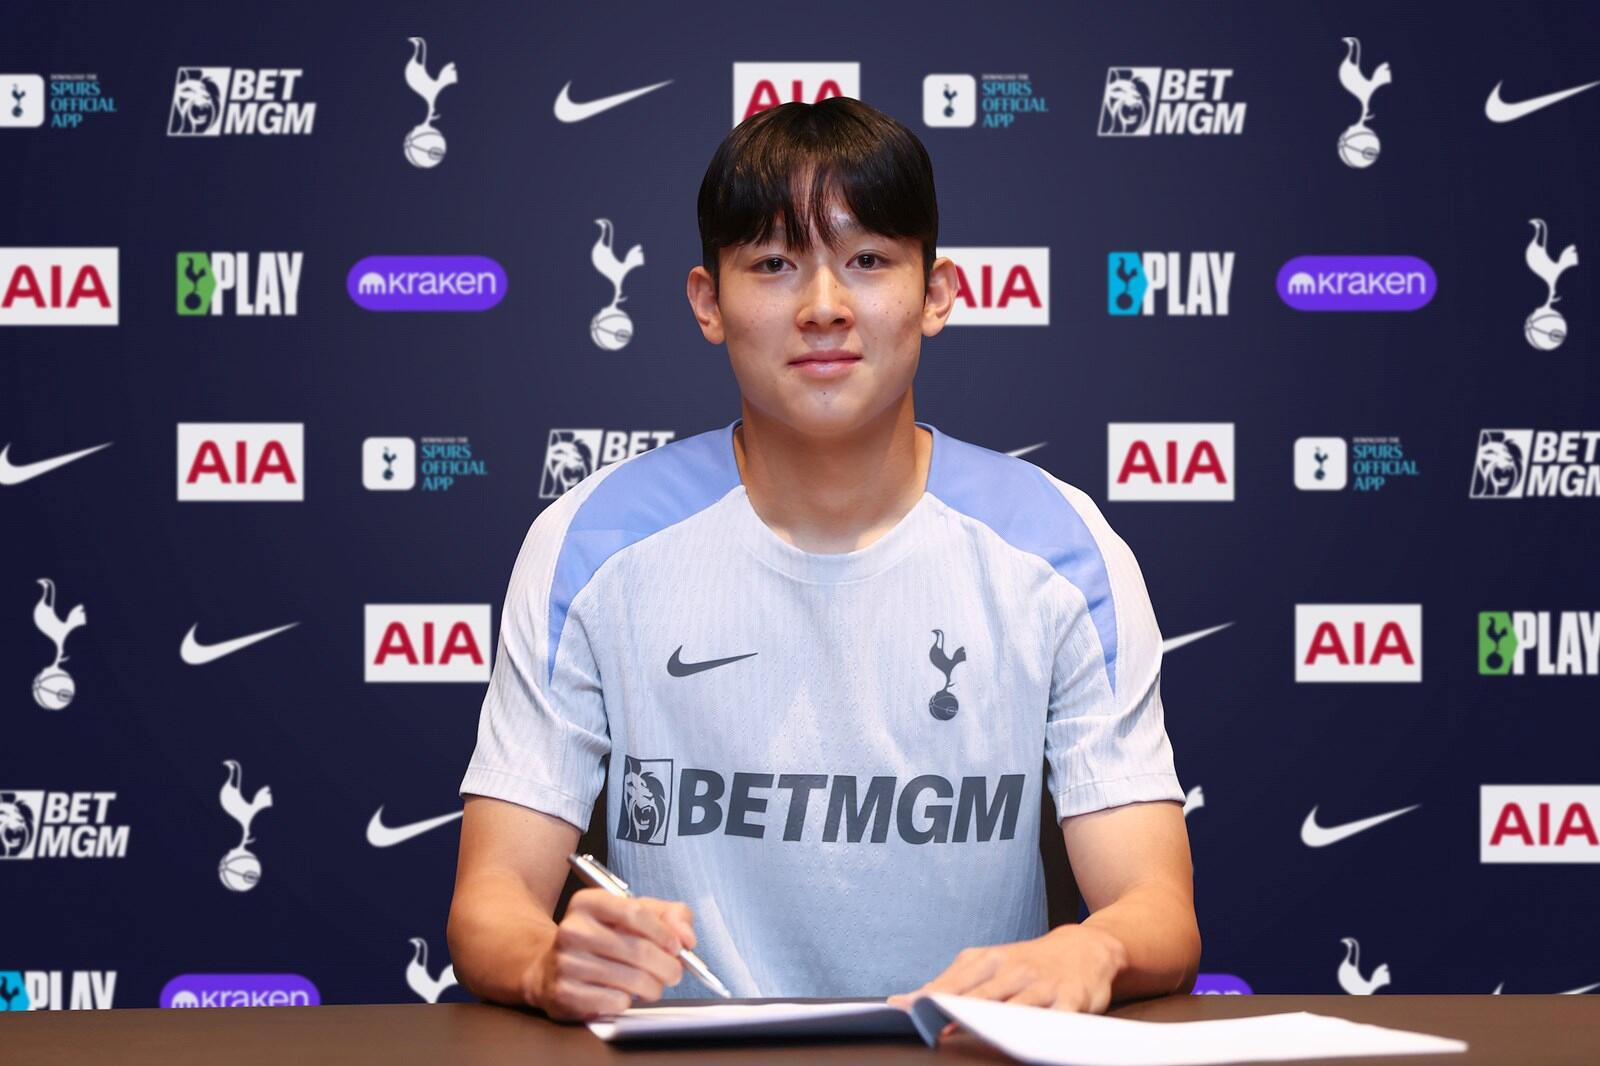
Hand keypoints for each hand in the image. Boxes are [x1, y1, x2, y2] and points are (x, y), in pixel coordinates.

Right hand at [526, 889, 695, 1021]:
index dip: (664, 933)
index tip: (678, 947)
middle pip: (638, 950)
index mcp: (588, 902)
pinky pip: (615, 1001)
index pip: (635, 912)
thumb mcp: (634, 914)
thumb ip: (670, 916)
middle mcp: (572, 929)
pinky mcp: (564, 994)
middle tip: (674, 973)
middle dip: (667, 966)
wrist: (551, 968)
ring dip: (653, 987)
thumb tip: (687, 938)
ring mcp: (566, 963)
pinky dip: (629, 1001)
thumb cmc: (602, 939)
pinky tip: (623, 994)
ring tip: (652, 985)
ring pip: (631, 979)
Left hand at [887, 925, 1127, 1036]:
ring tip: (975, 1033)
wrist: (1086, 946)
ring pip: (1016, 1007)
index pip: (954, 984)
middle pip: (981, 997)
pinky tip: (1029, 1040)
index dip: (931, 1000)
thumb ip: (954, 981)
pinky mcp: (1072, 999)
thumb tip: (911, 1000)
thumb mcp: (990, 962)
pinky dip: (1043, 1029)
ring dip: (995, 1022)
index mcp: (989, 959)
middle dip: (957, 1012)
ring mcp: (1043, 985)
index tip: (909, 1012)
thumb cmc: (1028, 961)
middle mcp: (1014, 970)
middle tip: (935, 1027)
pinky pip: (1057, 1018)